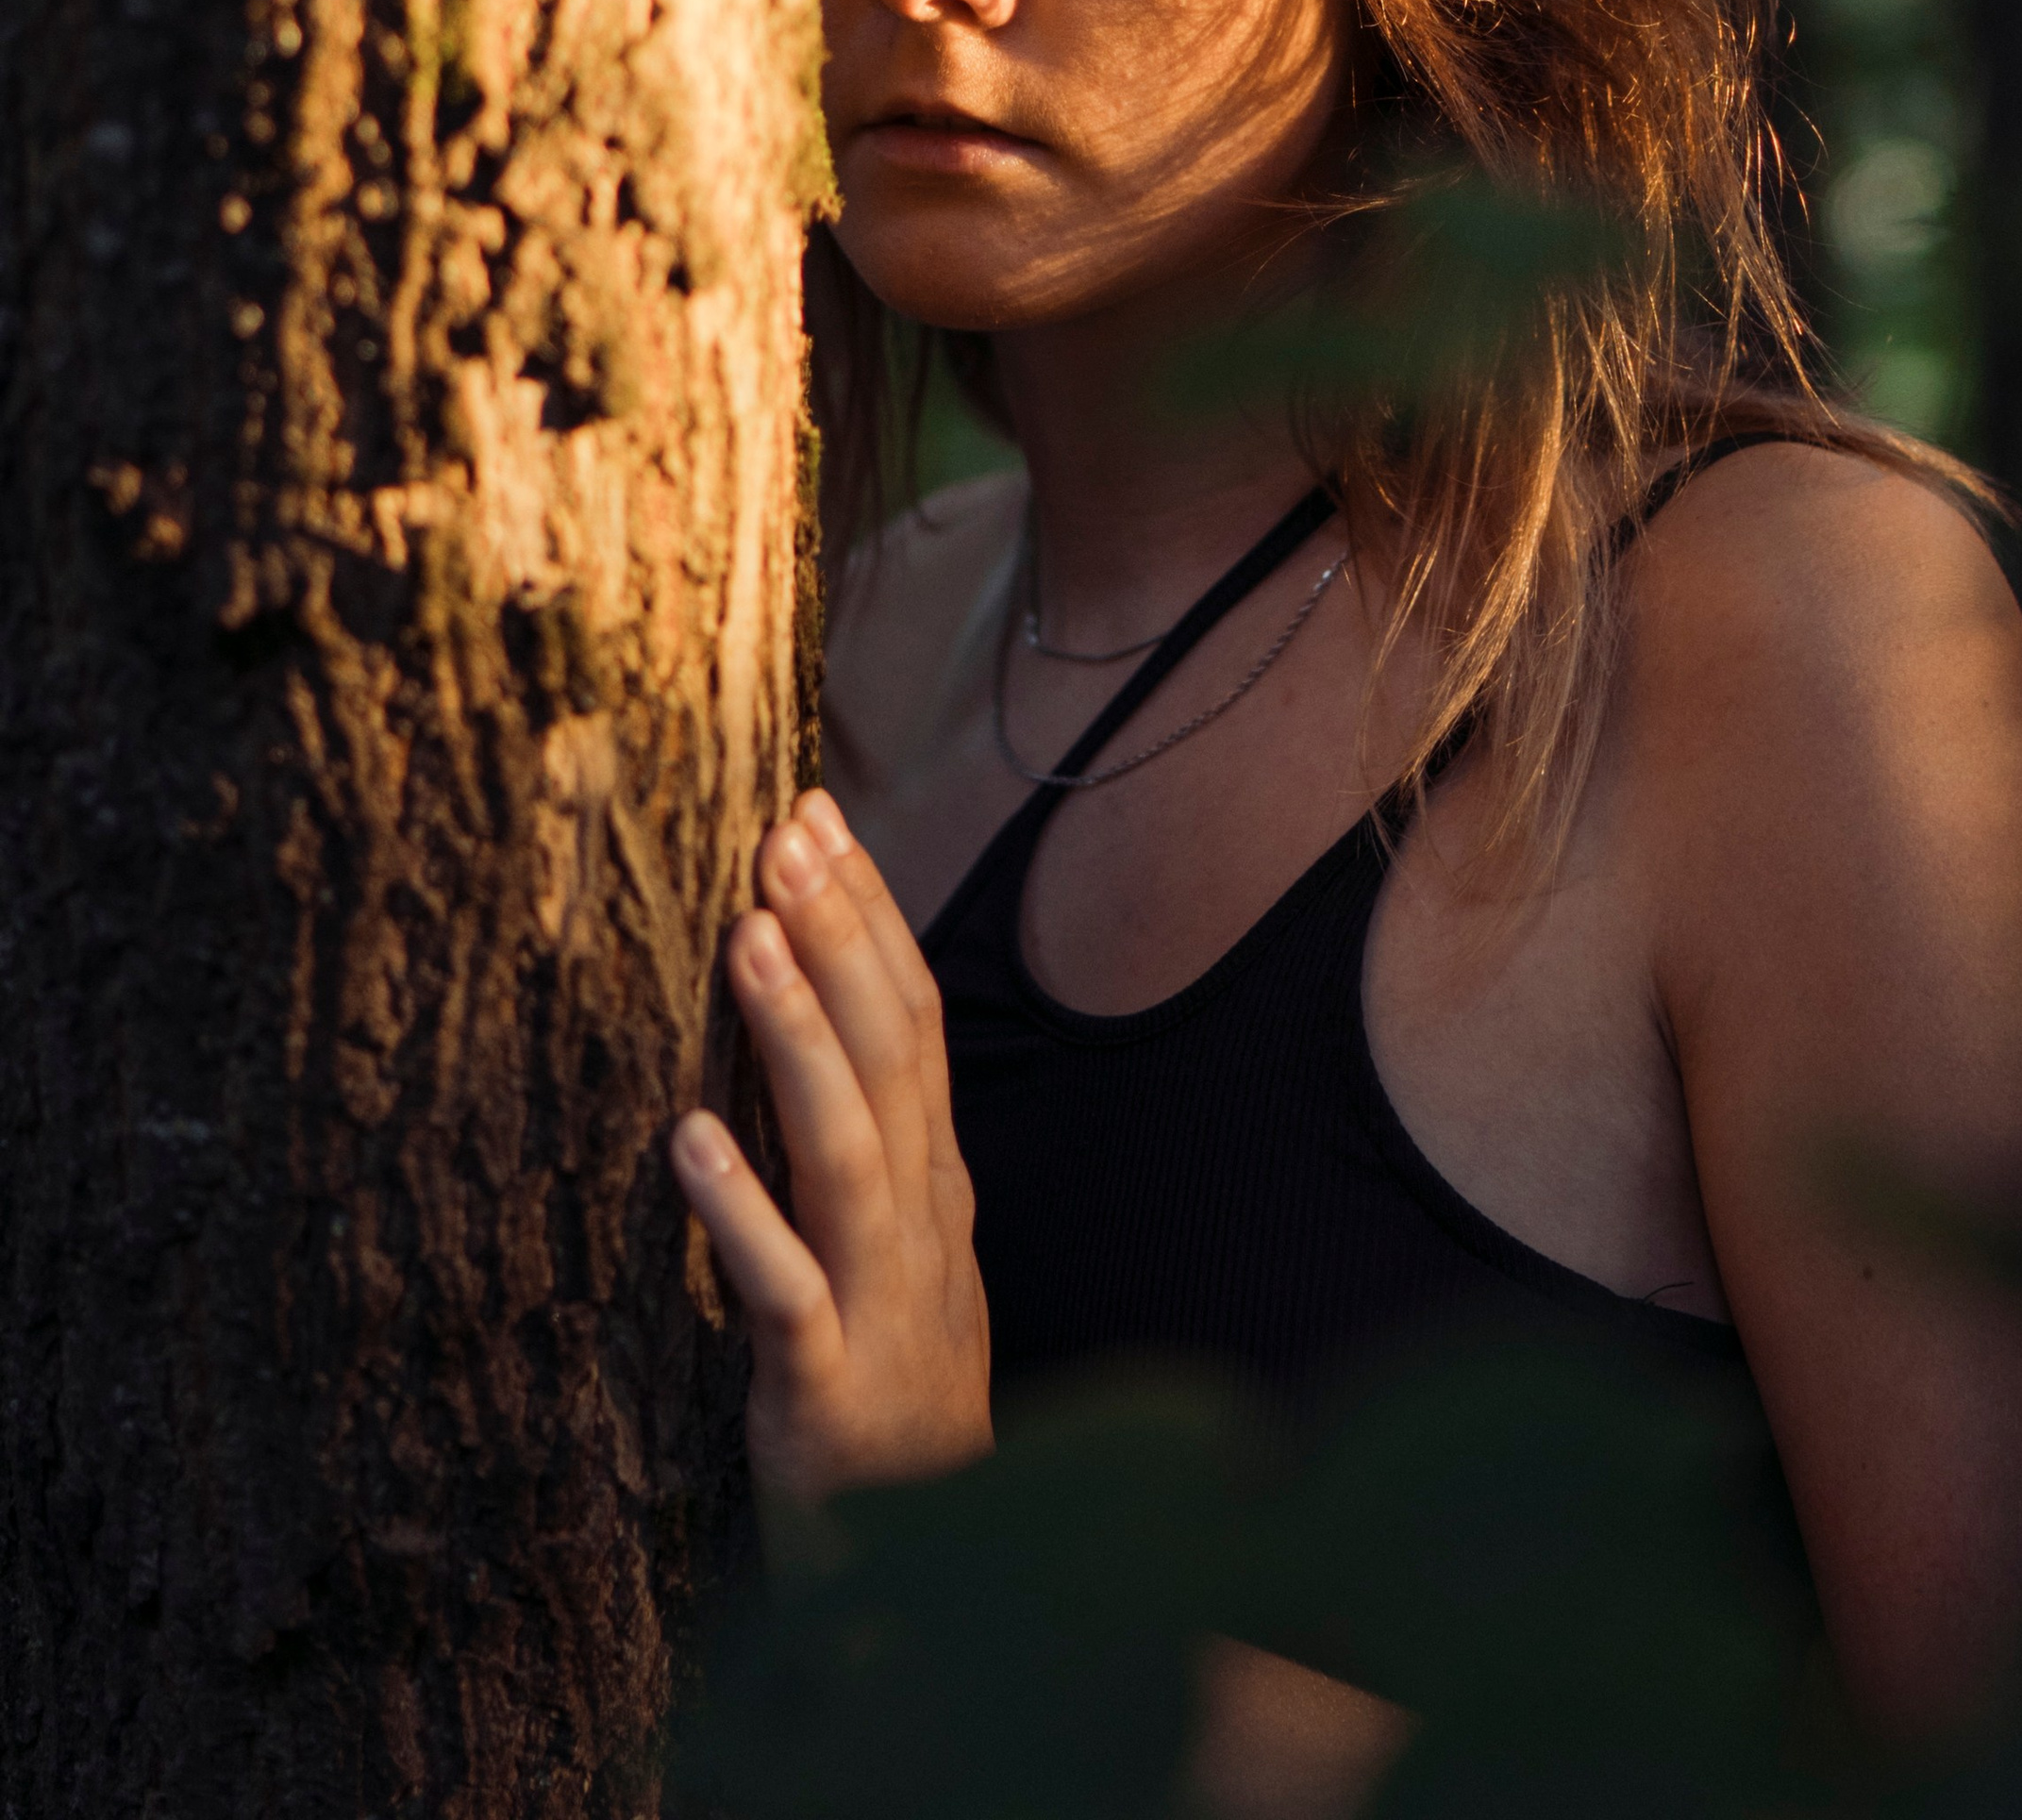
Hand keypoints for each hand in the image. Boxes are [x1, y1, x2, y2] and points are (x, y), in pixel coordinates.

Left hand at [671, 790, 991, 1505]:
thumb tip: (810, 1019)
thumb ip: (868, 1153)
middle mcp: (923, 1229)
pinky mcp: (826, 1392)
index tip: (818, 817)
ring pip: (849, 1148)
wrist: (946, 1592)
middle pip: (890, 1057)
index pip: (913, 1022)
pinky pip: (782, 1290)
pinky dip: (741, 1210)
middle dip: (839, 936)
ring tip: (748, 937)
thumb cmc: (892, 1408)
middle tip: (783, 832)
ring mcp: (882, 1307)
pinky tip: (688, 1135)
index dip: (872, 916)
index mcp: (937, 1190)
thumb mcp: (897, 1262)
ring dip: (798, 1036)